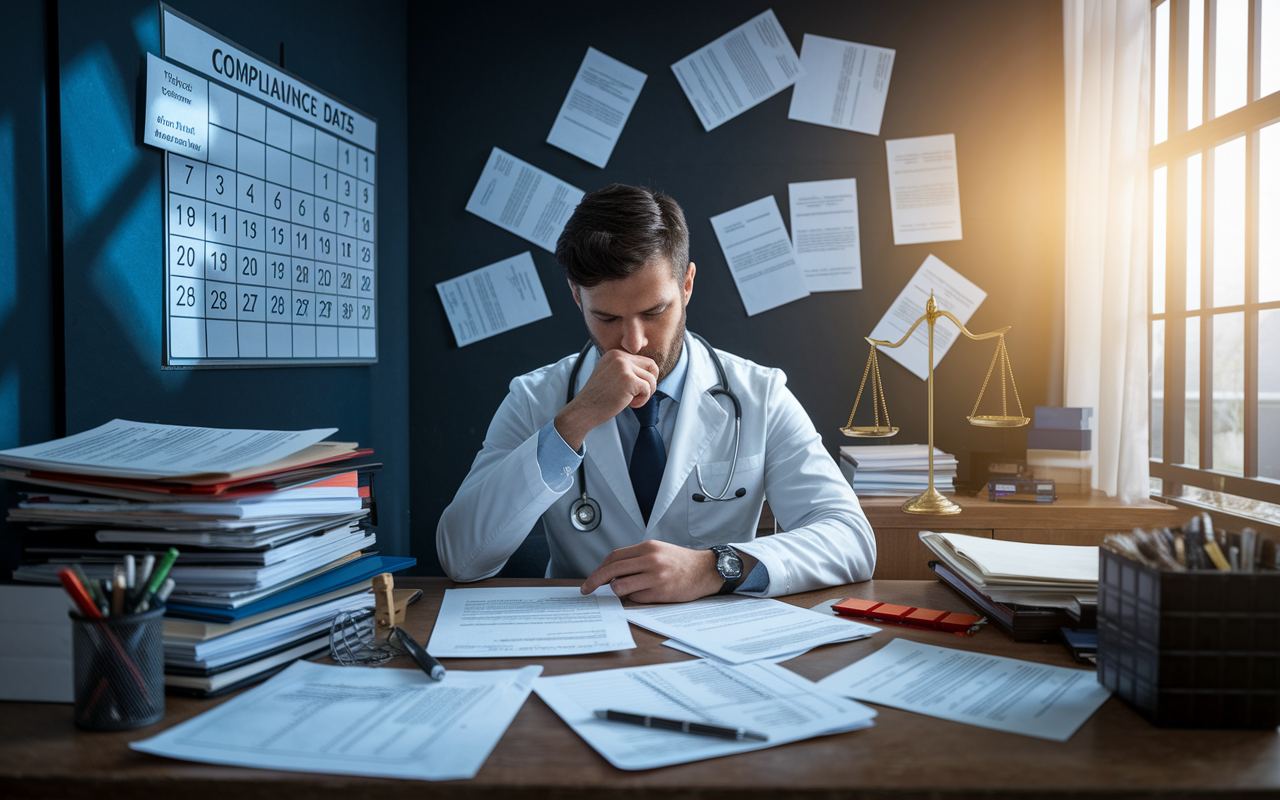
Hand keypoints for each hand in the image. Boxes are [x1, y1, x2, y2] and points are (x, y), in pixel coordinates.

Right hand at [554, 349, 657, 449]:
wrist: (584, 409)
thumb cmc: (599, 397)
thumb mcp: (611, 375)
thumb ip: (626, 369)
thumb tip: (653, 368)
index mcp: (614, 354)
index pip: (643, 360)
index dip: (644, 377)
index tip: (634, 389)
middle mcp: (619, 357)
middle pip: (651, 366)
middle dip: (649, 383)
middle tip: (638, 395)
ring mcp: (624, 367)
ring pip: (651, 379)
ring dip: (645, 393)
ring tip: (631, 401)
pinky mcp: (629, 380)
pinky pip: (648, 389)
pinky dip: (643, 400)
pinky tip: (630, 404)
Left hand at [580, 541, 721, 603]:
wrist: (706, 571)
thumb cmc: (681, 562)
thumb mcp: (658, 551)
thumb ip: (637, 559)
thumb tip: (612, 574)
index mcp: (648, 547)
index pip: (614, 557)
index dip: (600, 569)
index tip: (592, 578)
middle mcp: (650, 560)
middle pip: (612, 570)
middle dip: (595, 581)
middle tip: (587, 590)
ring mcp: (655, 577)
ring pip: (620, 586)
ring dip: (617, 591)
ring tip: (627, 591)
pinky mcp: (660, 592)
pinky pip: (636, 598)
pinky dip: (634, 598)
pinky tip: (645, 595)